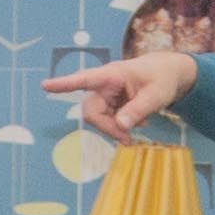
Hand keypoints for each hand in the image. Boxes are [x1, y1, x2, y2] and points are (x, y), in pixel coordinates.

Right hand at [41, 50, 197, 135]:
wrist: (168, 74)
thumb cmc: (162, 78)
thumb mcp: (156, 95)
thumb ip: (138, 110)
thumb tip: (120, 126)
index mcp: (112, 75)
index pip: (85, 79)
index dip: (64, 84)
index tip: (46, 85)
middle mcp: (104, 84)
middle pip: (91, 110)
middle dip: (106, 127)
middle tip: (127, 140)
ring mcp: (106, 95)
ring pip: (98, 118)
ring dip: (113, 129)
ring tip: (134, 133)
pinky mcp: (110, 103)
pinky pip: (106, 120)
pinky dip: (118, 127)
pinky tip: (135, 124)